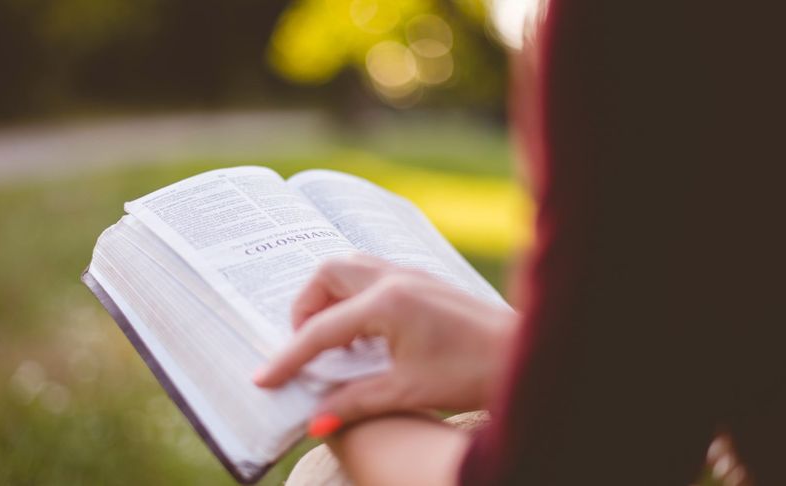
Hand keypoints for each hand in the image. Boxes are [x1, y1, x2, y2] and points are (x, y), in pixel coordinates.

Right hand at [254, 254, 517, 428]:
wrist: (525, 355)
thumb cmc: (473, 372)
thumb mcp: (408, 391)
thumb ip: (354, 402)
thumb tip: (314, 422)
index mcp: (387, 303)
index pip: (320, 329)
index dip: (288, 357)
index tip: (264, 379)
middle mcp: (394, 278)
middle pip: (327, 274)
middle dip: (305, 308)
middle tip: (306, 347)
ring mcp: (411, 274)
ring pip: (349, 267)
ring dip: (330, 297)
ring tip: (333, 339)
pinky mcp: (423, 281)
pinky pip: (372, 275)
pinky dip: (354, 296)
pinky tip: (365, 333)